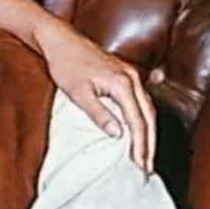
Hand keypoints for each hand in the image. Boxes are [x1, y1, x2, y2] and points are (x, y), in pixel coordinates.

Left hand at [39, 21, 155, 172]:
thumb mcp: (78, 93)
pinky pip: (141, 100)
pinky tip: (139, 130)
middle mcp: (132, 78)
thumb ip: (99, 114)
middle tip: (147, 168)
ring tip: (145, 155)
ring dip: (148, 132)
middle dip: (150, 143)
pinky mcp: (125, 74)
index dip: (140, 145)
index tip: (140, 165)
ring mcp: (130, 74)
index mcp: (123, 83)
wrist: (59, 40)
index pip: (138, 121)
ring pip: (148, 108)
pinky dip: (143, 118)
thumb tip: (118, 134)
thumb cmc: (65, 64)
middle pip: (149, 116)